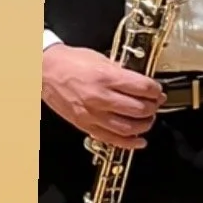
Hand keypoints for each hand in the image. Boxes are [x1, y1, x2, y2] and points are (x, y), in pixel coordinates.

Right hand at [42, 45, 164, 150]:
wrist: (44, 71)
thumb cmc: (70, 62)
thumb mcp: (100, 59)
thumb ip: (121, 72)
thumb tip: (140, 82)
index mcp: (106, 77)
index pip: (143, 88)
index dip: (156, 91)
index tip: (158, 91)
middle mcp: (100, 97)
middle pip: (139, 109)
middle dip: (153, 107)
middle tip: (155, 104)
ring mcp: (93, 114)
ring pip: (129, 128)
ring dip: (144, 125)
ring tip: (148, 119)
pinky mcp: (85, 125)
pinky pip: (111, 139)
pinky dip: (129, 142)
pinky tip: (139, 141)